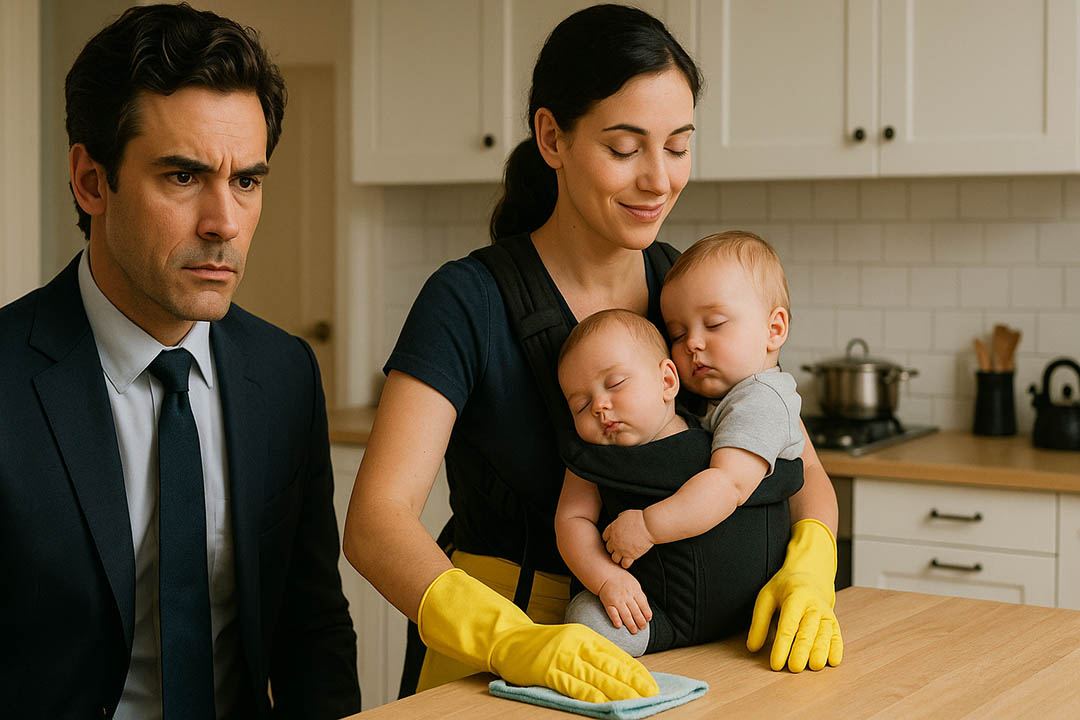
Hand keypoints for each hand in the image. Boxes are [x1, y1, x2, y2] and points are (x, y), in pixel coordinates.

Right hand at [419, 568, 658, 701]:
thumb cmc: (542, 646)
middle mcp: (576, 643)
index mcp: (584, 635)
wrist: (509, 641)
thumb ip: (591, 654)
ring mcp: (561, 657)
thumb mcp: (570, 642)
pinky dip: (590, 694)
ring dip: (617, 690)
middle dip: (632, 682)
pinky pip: (573, 684)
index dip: (634, 670)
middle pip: (609, 665)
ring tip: (634, 701)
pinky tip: (603, 701)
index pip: (615, 654)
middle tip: (650, 694)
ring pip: (595, 676)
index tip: (650, 683)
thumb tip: (618, 671)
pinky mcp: (548, 670)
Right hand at [598, 572, 651, 633]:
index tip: (648, 620)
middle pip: (636, 612)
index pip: (643, 605)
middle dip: (640, 622)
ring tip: (634, 631)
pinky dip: (616, 619)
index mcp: (635, 591)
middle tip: (642, 628)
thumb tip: (647, 609)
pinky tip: (619, 625)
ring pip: (626, 615)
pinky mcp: (608, 603)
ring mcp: (617, 600)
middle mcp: (627, 596)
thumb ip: (640, 596)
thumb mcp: (635, 584)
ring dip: (631, 624)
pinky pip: (612, 613)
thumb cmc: (622, 580)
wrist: (607, 575)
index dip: (646, 614)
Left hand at [602, 510, 654, 567]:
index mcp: (612, 529)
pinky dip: (626, 564)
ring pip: (614, 558)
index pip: (605, 537)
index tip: (614, 540)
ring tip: (623, 556)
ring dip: (618, 557)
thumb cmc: (640, 518)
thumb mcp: (626, 514)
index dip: (609, 539)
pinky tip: (629, 561)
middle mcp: (614, 540)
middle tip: (620, 548)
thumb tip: (619, 518)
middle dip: (614, 548)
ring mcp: (621, 549)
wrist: (649, 525)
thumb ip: (620, 518)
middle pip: (609, 548)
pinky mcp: (630, 555)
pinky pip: (624, 564)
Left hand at [746, 519, 843, 671]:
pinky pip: (837, 638)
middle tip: (793, 668)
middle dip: (801, 651)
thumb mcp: (766, 597)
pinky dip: (836, 650)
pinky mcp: (834, 623)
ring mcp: (827, 615)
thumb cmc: (784, 589)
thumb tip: (753, 647)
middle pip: (808, 632)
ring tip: (812, 667)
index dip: (782, 646)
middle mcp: (814, 606)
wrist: (810, 577)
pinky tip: (831, 662)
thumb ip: (759, 622)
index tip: (775, 664)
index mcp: (796, 597)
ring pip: (825, 636)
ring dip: (820, 653)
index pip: (788, 625)